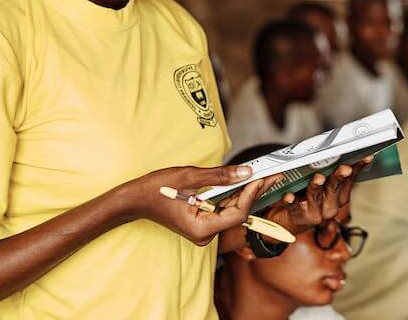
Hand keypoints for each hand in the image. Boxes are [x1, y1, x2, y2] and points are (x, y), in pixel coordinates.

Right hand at [126, 165, 271, 245]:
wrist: (134, 200)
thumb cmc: (156, 189)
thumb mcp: (189, 177)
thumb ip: (220, 176)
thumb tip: (246, 172)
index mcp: (202, 229)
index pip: (237, 214)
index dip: (251, 195)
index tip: (261, 177)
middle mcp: (205, 235)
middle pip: (238, 213)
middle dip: (254, 192)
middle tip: (273, 175)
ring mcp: (204, 230)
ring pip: (232, 211)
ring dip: (246, 193)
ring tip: (264, 176)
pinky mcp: (203, 223)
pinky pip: (223, 209)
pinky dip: (233, 196)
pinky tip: (246, 182)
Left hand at [261, 158, 367, 236]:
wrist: (287, 222)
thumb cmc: (303, 198)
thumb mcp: (319, 185)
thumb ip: (327, 171)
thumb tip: (335, 151)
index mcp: (337, 198)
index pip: (349, 181)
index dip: (357, 169)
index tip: (365, 157)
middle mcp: (329, 207)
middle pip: (334, 189)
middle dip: (339, 177)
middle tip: (344, 168)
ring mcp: (315, 214)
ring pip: (316, 197)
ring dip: (317, 186)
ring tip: (318, 178)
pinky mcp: (298, 218)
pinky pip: (294, 208)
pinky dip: (291, 201)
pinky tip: (289, 195)